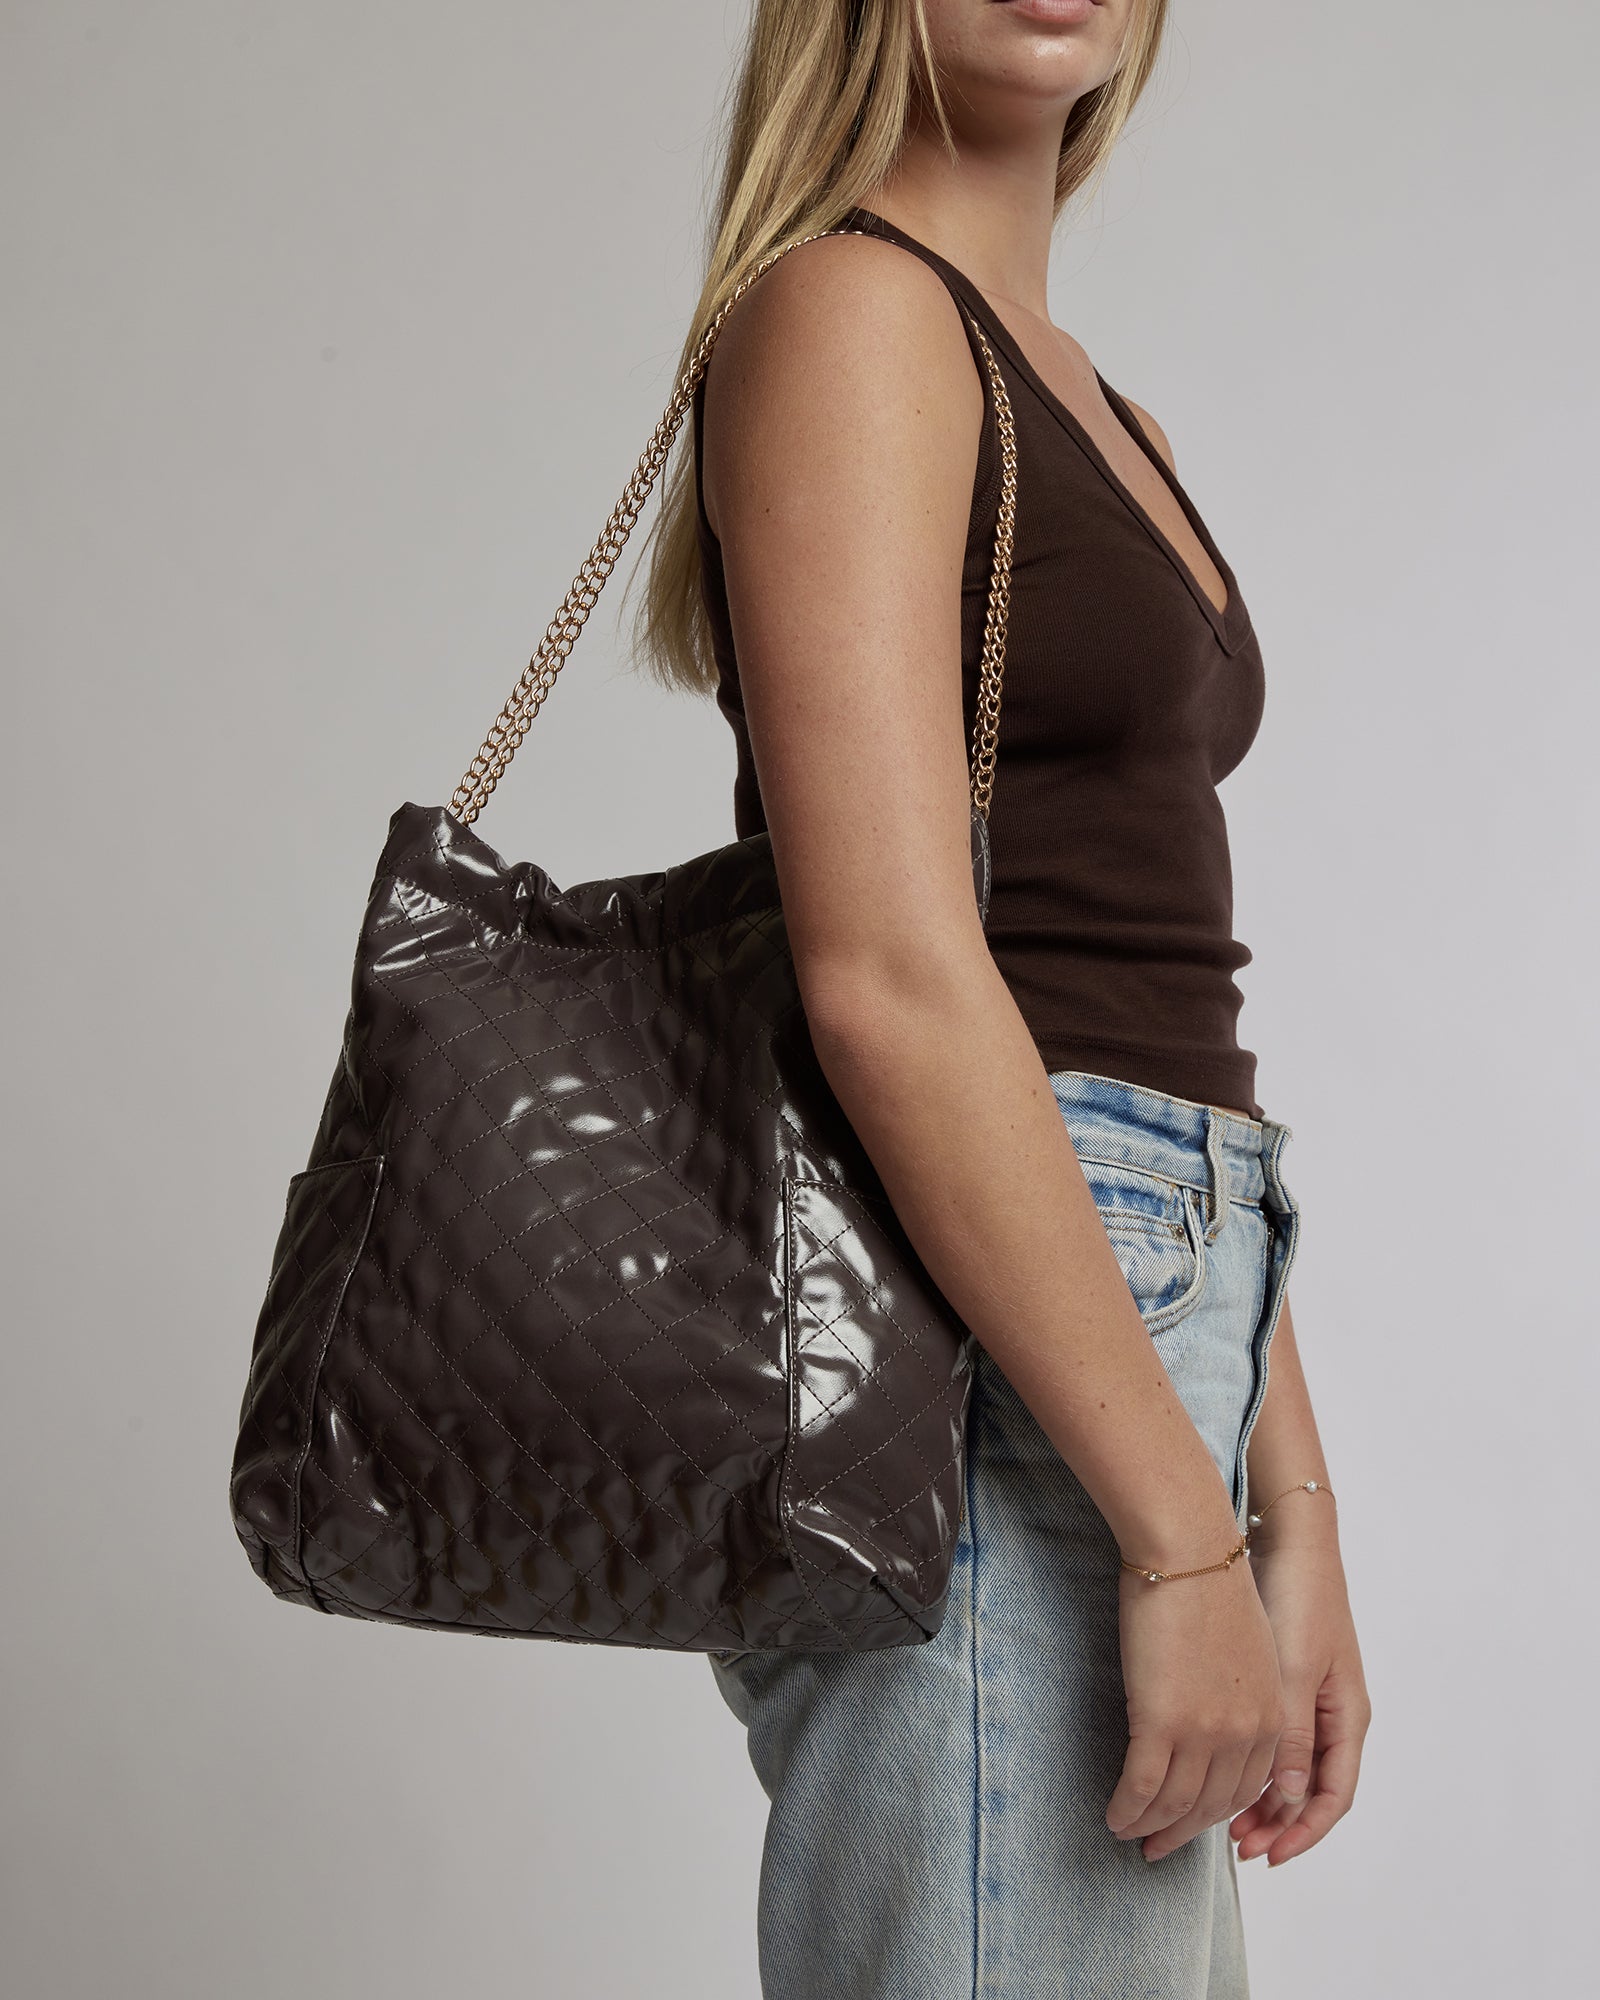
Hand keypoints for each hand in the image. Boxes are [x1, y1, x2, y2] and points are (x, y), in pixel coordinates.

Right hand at [1107, 1548, 1285, 1863]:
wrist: (1188, 1547)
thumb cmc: (1208, 1581)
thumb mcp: (1247, 1644)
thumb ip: (1243, 1688)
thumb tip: (1218, 1709)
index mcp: (1271, 1713)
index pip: (1246, 1787)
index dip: (1216, 1813)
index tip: (1192, 1823)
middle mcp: (1246, 1731)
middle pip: (1213, 1804)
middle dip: (1182, 1832)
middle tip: (1156, 1846)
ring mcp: (1205, 1730)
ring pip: (1176, 1803)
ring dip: (1150, 1827)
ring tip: (1128, 1833)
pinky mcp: (1162, 1721)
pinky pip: (1142, 1786)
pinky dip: (1127, 1808)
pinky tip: (1114, 1816)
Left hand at [1227, 1518, 1369, 1865]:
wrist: (1288, 1537)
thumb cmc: (1297, 1598)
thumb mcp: (1294, 1669)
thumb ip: (1293, 1733)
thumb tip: (1294, 1798)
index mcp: (1347, 1717)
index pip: (1333, 1797)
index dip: (1303, 1833)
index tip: (1267, 1857)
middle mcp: (1334, 1714)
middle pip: (1309, 1790)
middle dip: (1274, 1823)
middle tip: (1232, 1847)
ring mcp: (1310, 1695)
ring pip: (1288, 1767)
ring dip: (1259, 1796)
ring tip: (1219, 1820)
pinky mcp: (1284, 1677)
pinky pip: (1272, 1737)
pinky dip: (1251, 1761)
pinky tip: (1219, 1770)